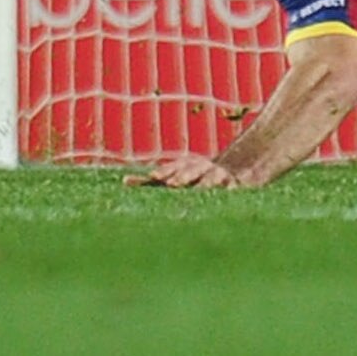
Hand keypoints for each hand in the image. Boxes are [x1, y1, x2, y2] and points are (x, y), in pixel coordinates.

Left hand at [125, 154, 245, 188]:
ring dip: (206, 182)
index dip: (166, 171)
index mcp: (185, 165)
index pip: (174, 167)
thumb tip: (124, 182)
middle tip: (174, 183)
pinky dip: (229, 188)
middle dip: (183, 175)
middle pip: (192, 169)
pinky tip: (229, 192)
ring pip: (211, 177)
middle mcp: (201, 167)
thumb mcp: (174, 177)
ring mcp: (218, 174)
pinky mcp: (233, 184)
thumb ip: (150, 183)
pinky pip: (231, 186)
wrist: (228, 172)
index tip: (154, 176)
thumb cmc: (193, 178)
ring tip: (201, 190)